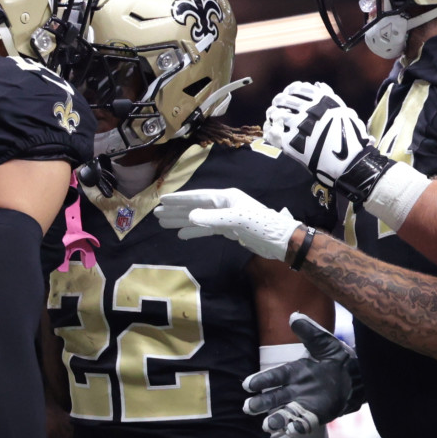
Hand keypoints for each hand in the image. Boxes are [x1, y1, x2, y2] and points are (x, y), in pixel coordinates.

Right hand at [155, 188, 300, 261]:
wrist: (280, 240)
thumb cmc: (262, 226)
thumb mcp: (237, 220)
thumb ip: (214, 218)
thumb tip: (190, 216)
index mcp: (225, 197)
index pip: (197, 197)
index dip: (179, 199)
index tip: (162, 200)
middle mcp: (224, 205)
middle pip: (194, 206)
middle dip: (176, 210)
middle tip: (156, 213)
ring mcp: (226, 217)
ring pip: (198, 218)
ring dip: (181, 221)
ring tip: (163, 223)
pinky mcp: (229, 230)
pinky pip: (206, 229)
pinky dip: (194, 231)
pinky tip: (182, 234)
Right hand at [241, 312, 361, 436]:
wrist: (359, 375)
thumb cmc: (337, 357)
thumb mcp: (324, 342)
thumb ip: (309, 331)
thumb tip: (294, 316)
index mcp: (294, 371)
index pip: (274, 377)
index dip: (261, 381)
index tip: (247, 385)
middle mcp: (296, 389)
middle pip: (274, 398)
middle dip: (260, 403)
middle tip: (248, 407)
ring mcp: (305, 404)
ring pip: (286, 413)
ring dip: (276, 419)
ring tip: (267, 425)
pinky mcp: (318, 415)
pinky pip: (305, 423)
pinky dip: (298, 428)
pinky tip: (291, 430)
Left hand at [263, 81, 372, 187]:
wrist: (348, 160)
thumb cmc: (351, 137)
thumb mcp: (344, 111)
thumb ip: (330, 97)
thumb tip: (318, 85)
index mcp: (322, 100)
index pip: (299, 88)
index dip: (291, 89)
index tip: (288, 93)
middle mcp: (309, 110)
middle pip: (284, 99)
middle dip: (279, 101)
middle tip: (276, 105)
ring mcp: (299, 125)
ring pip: (276, 113)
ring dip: (272, 114)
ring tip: (272, 117)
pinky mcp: (292, 141)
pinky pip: (273, 132)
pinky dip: (269, 130)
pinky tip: (271, 131)